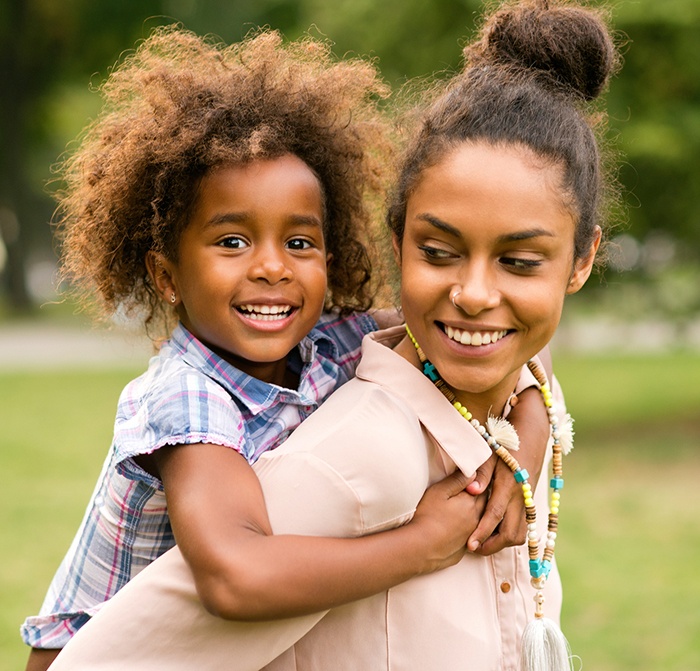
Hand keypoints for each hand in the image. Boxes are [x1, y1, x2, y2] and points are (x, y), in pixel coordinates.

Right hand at [409, 470, 486, 571]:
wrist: (420, 547)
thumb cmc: (427, 516)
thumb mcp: (440, 491)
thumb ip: (458, 480)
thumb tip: (474, 472)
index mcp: (471, 504)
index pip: (483, 489)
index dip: (478, 483)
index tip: (471, 480)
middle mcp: (476, 520)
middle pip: (484, 505)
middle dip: (479, 498)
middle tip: (469, 493)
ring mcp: (471, 536)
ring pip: (480, 522)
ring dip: (475, 515)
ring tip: (463, 510)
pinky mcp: (464, 549)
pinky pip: (472, 537)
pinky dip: (469, 531)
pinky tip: (458, 529)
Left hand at [464, 385, 549, 554]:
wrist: (534, 431)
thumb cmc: (506, 439)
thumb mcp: (490, 451)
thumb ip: (481, 471)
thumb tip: (472, 491)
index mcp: (509, 483)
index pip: (494, 515)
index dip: (482, 533)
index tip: (470, 546)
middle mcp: (522, 494)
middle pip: (511, 533)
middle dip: (493, 546)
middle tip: (475, 548)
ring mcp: (529, 498)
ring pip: (522, 532)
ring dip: (504, 541)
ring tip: (485, 541)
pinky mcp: (532, 499)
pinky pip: (525, 524)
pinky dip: (513, 532)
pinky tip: (498, 530)